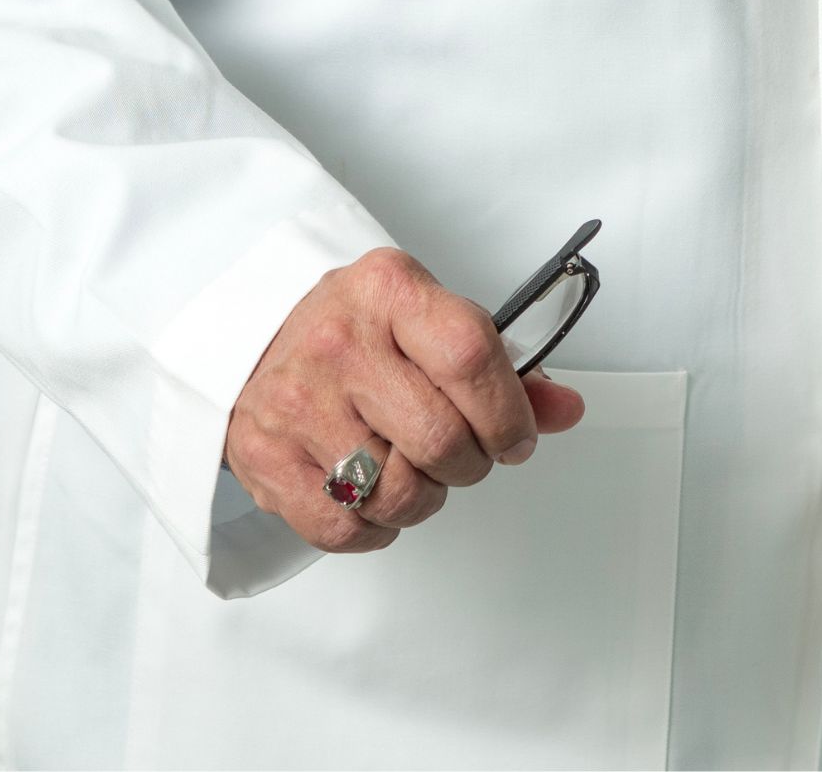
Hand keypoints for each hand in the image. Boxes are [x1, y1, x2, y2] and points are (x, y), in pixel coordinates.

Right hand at [224, 247, 587, 553]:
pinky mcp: (265, 457)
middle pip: (439, 438)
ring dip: (426, 499)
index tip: (516, 437)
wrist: (258, 337)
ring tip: (419, 473)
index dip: (508, 413)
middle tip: (467, 456)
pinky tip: (377, 497)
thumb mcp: (432, 319)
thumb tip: (563, 410)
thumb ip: (503, 366)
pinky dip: (376, 528)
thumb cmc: (359, 330)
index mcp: (391, 292)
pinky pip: (342, 528)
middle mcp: (339, 343)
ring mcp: (296, 402)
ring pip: (396, 493)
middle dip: (471, 464)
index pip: (470, 357)